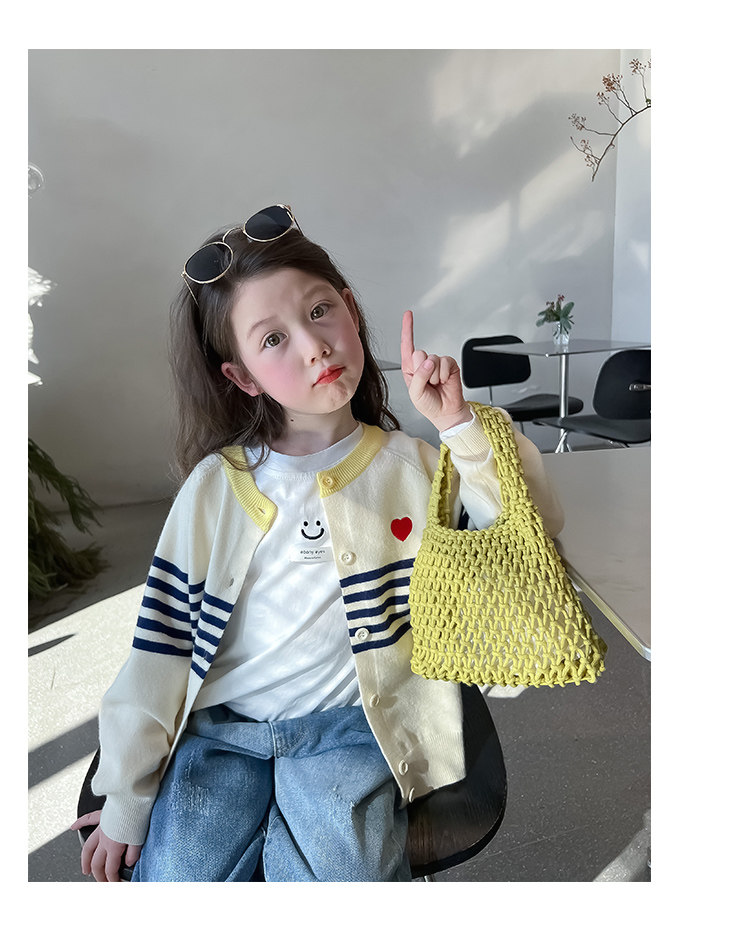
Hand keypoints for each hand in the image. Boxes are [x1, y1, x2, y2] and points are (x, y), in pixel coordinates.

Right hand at [70, 810, 141, 881]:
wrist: (134, 796)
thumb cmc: (138, 815)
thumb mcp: (140, 839)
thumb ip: (133, 854)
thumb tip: (129, 863)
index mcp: (113, 846)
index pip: (110, 869)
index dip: (112, 879)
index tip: (115, 883)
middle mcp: (104, 839)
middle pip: (96, 862)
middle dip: (98, 875)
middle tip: (102, 881)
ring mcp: (101, 827)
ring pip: (87, 847)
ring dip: (85, 860)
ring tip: (85, 869)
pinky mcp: (102, 815)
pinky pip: (88, 819)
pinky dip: (80, 823)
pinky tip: (74, 827)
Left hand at [400, 310, 471, 432]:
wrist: (446, 412)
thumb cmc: (428, 404)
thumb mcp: (415, 393)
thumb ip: (419, 376)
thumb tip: (429, 362)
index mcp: (410, 368)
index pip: (407, 346)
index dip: (407, 329)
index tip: (408, 314)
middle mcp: (422, 363)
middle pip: (419, 353)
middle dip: (423, 370)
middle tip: (428, 382)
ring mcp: (436, 363)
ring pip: (433, 359)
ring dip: (434, 376)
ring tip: (436, 384)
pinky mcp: (449, 364)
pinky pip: (445, 362)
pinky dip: (445, 374)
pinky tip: (445, 381)